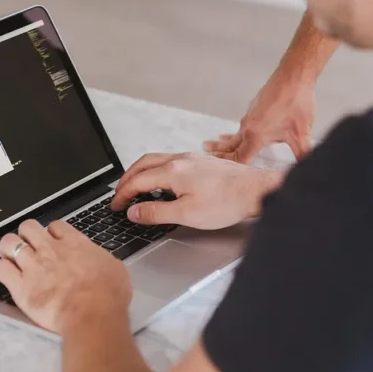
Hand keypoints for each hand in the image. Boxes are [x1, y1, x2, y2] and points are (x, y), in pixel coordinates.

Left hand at [0, 219, 130, 333]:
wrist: (92, 313)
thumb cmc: (108, 294)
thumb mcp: (113, 268)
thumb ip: (98, 259)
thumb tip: (98, 261)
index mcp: (74, 243)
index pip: (55, 226)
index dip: (52, 233)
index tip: (54, 241)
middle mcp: (50, 249)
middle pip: (28, 227)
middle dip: (27, 235)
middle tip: (31, 247)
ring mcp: (32, 265)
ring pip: (9, 243)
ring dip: (10, 248)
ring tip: (13, 258)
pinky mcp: (19, 286)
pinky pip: (0, 268)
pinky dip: (2, 269)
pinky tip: (8, 276)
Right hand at [110, 152, 282, 228]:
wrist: (256, 190)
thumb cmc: (228, 202)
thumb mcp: (187, 214)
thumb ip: (157, 212)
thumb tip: (134, 211)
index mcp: (173, 171)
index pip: (137, 180)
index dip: (123, 194)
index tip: (116, 205)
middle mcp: (180, 159)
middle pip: (143, 164)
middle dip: (127, 179)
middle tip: (119, 195)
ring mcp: (191, 158)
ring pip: (156, 160)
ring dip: (140, 172)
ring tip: (135, 187)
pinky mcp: (201, 161)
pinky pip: (169, 161)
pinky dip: (156, 170)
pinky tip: (161, 182)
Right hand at [205, 70, 314, 162]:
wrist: (294, 75)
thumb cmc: (296, 102)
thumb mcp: (302, 134)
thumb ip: (303, 155)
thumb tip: (307, 170)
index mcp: (255, 135)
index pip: (239, 158)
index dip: (231, 168)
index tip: (221, 176)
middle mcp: (248, 126)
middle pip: (230, 145)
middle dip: (218, 153)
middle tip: (204, 155)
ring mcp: (251, 115)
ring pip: (235, 133)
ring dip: (225, 141)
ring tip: (214, 143)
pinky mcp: (255, 107)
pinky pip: (243, 124)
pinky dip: (237, 131)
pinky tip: (241, 131)